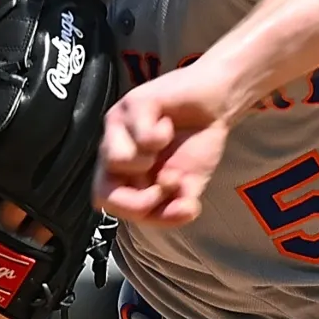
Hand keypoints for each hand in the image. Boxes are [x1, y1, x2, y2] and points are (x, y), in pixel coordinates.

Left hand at [97, 60, 237, 225]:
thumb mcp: (189, 186)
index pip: (107, 204)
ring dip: (150, 162)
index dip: (137, 211)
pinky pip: (141, 136)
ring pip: (116, 162)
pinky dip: (163, 135)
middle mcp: (111, 148)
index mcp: (120, 172)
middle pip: (101, 192)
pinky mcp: (132, 103)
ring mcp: (117, 124)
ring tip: (166, 145)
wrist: (217, 103)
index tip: (169, 202)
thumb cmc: (196, 142)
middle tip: (167, 184)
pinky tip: (168, 124)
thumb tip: (181, 215)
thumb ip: (179, 208)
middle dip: (138, 201)